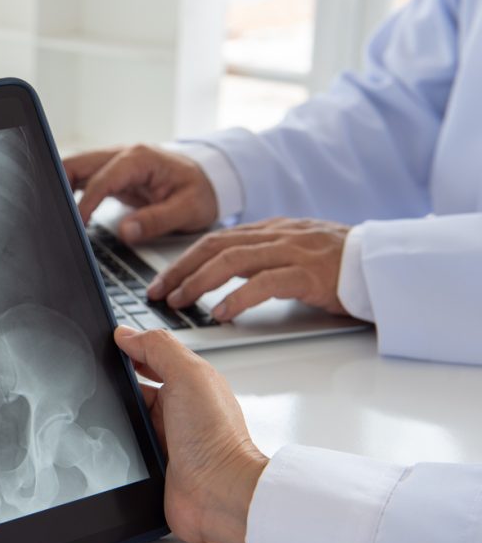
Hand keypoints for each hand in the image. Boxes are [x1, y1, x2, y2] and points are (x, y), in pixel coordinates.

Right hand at [62, 144, 218, 241]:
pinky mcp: (111, 175)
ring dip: (62, 188)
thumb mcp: (188, 209)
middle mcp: (122, 156)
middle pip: (76, 164)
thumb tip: (126, 232)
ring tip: (55, 215)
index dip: (84, 203)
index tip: (76, 225)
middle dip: (59, 186)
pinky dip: (70, 192)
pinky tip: (66, 212)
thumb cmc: (201, 191)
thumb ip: (156, 220)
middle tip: (51, 215)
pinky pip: (83, 180)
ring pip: (75, 169)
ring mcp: (114, 163)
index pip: (100, 180)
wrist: (211, 180)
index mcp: (139, 159)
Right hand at [115, 327, 266, 542]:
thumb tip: (126, 334)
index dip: (128, 351)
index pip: (150, 358)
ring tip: (109, 419)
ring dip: (116, 420)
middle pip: (133, 389)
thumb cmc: (217, 438)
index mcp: (188, 383)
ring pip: (126, 419)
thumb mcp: (189, 375)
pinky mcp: (153, 464)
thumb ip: (158, 348)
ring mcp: (164, 438)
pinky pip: (125, 447)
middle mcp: (176, 410)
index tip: (106, 346)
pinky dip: (117, 445)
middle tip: (102, 385)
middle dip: (116, 387)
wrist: (220, 496)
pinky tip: (110, 443)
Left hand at [147, 217, 351, 320]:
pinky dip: (237, 297)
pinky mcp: (309, 273)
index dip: (182, 261)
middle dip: (180, 271)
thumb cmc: (340, 266)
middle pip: (214, 247)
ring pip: (232, 261)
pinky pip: (265, 282)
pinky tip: (219, 312)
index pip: (214, 240)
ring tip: (179, 302)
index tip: (160, 282)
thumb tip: (226, 275)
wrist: (386, 265)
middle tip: (157, 294)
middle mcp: (276, 235)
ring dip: (198, 282)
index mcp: (270, 230)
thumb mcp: (294, 254)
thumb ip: (263, 258)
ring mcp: (292, 251)